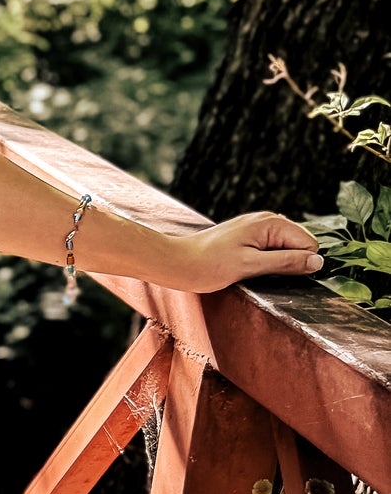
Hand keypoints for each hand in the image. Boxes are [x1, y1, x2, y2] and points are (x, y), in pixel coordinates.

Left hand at [164, 211, 323, 294]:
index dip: (298, 264)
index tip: (274, 273)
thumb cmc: (208, 265)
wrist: (175, 263)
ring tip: (250, 270)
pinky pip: (272, 251)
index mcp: (271, 223)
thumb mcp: (250, 266)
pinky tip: (247, 268)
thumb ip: (286, 262)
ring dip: (275, 265)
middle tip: (259, 272)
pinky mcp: (249, 238)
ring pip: (286, 250)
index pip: (309, 245)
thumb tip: (318, 263)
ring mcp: (257, 228)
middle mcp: (267, 220)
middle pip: (300, 246)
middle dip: (288, 263)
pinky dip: (265, 263)